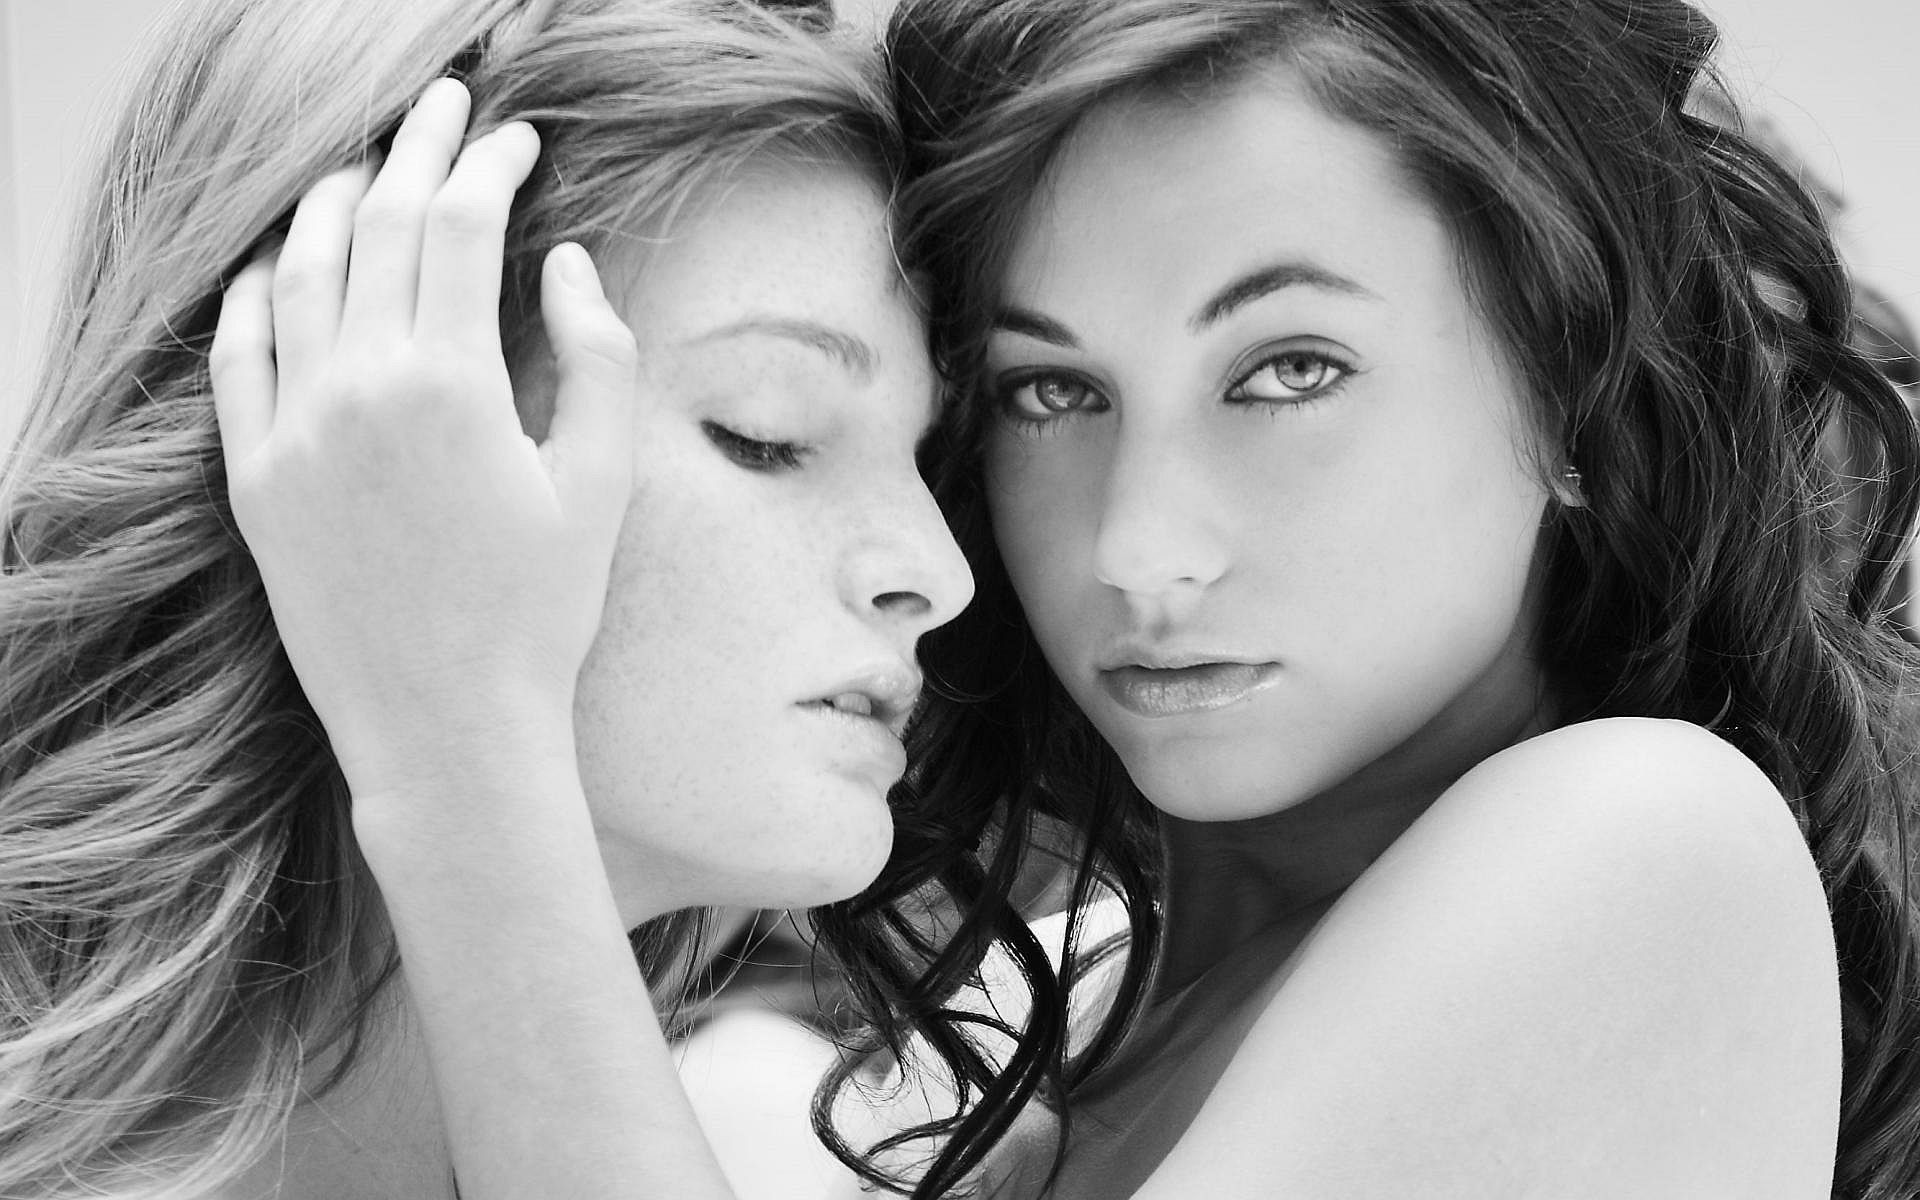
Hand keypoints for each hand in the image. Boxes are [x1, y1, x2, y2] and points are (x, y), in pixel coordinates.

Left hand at [210, 78, 637, 809]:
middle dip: (416, 154)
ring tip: (365, 167)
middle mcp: (355, 389)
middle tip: (445, 110)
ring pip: (297, 274)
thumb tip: (566, 263)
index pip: (458, 226)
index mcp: (448, 382)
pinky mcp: (254, 478)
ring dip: (334, 204)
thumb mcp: (601, 481)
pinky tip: (281, 263)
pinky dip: (260, 291)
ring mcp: (291, 431)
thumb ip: (597, 357)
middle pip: (377, 226)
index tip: (517, 139)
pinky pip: (240, 353)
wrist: (447, 727)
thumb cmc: (540, 613)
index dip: (491, 166)